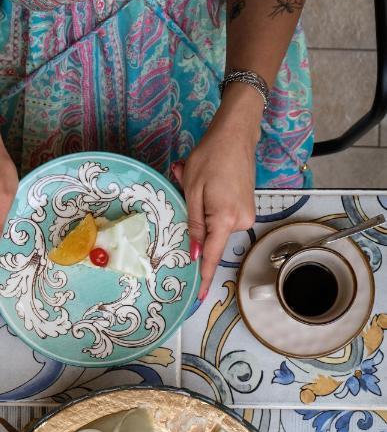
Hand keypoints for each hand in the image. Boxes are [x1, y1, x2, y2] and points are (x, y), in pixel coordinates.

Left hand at [173, 114, 256, 299]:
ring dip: (201, 211)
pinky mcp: (245, 209)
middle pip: (210, 239)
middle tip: (186, 190)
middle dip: (194, 224)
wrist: (236, 134)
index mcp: (226, 219)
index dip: (203, 277)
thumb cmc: (211, 157)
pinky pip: (222, 219)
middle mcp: (241, 222)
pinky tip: (208, 185)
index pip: (211, 256)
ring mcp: (246, 216)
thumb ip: (194, 225)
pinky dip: (210, 207)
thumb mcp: (192, 190)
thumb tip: (194, 254)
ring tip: (198, 182)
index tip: (198, 297)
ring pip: (215, 228)